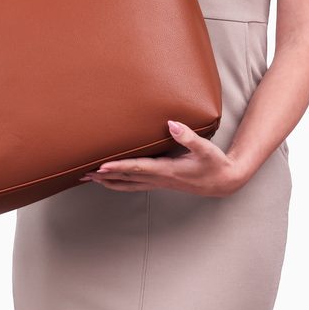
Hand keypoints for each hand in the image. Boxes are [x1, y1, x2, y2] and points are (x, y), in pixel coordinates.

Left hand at [79, 121, 246, 196]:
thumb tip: (172, 124)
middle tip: (83, 174)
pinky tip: (112, 180)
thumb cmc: (215, 164)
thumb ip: (189, 137)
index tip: (101, 166)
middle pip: (126, 179)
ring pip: (128, 185)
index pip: (137, 168)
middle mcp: (160, 179)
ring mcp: (160, 183)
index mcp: (168, 171)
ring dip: (108, 182)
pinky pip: (135, 184)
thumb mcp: (205, 149)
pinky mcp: (162, 182)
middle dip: (104, 177)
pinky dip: (120, 183)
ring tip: (90, 179)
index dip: (118, 167)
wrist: (225, 181)